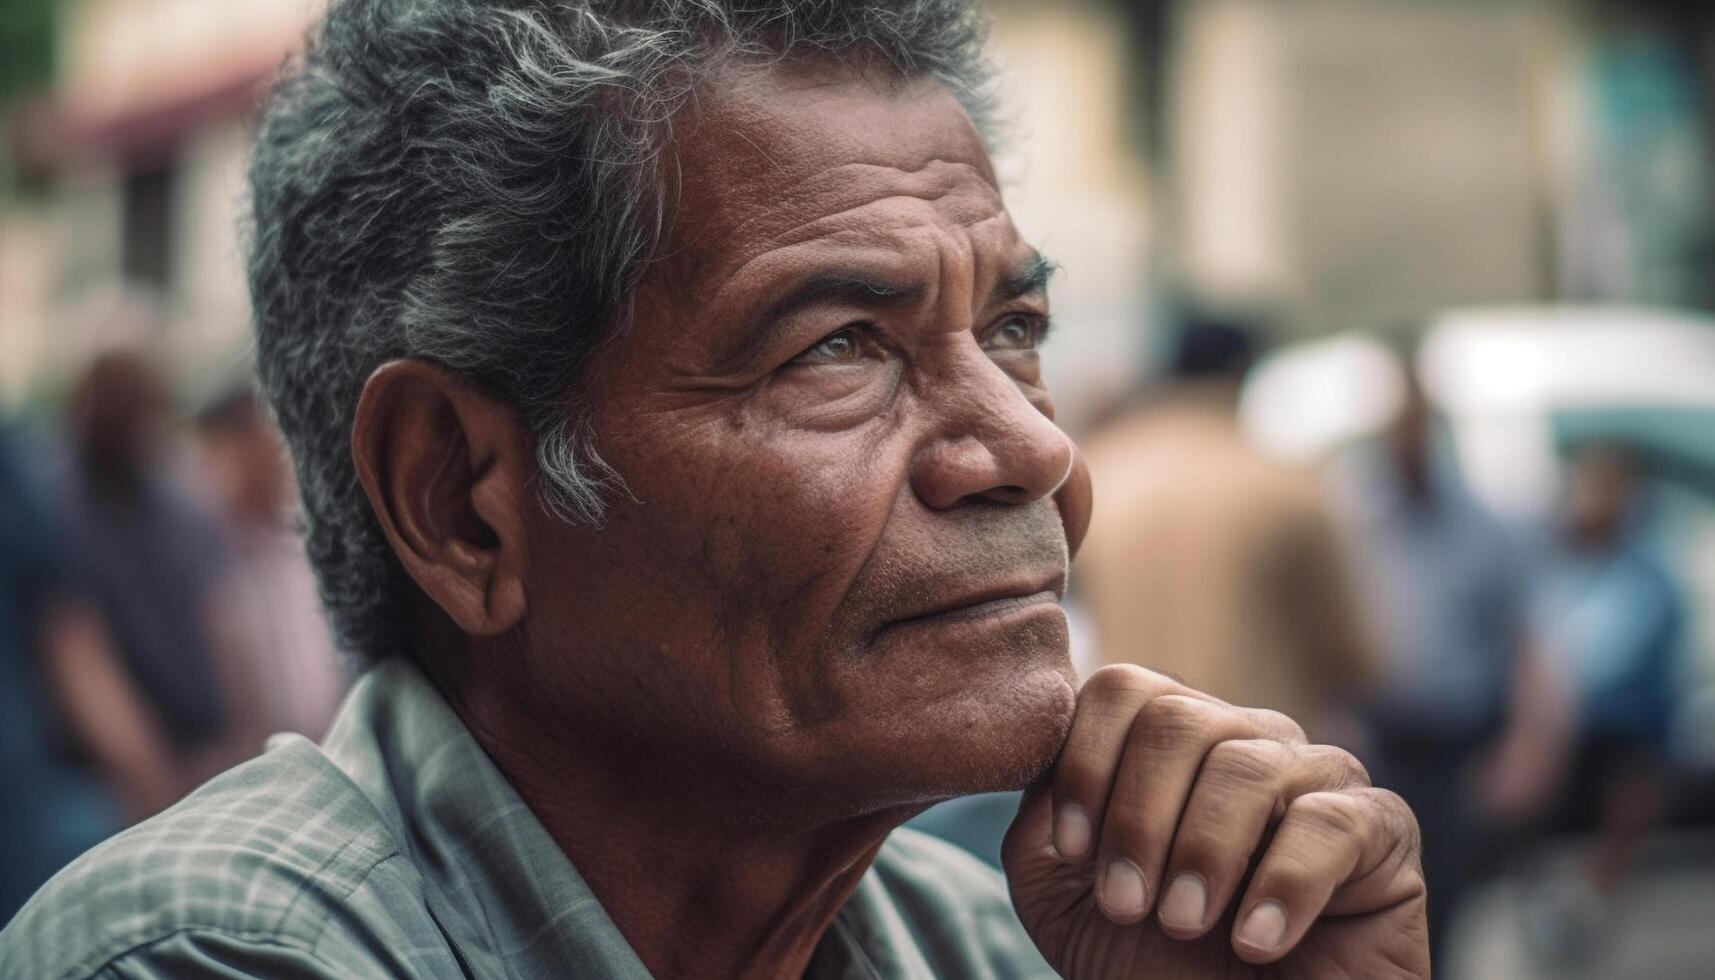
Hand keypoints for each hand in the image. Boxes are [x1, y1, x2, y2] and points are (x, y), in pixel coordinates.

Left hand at [1003, 665, 1427, 978]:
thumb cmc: (1152, 968)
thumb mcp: (1061, 893)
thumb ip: (1042, 815)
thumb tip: (1049, 751)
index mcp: (1170, 746)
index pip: (1123, 690)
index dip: (1086, 763)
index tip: (1072, 849)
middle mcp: (1245, 741)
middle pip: (1178, 718)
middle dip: (1138, 819)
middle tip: (1130, 906)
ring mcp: (1317, 778)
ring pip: (1248, 763)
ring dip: (1203, 854)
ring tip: (1187, 925)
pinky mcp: (1382, 830)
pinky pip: (1332, 821)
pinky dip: (1284, 884)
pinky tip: (1256, 942)